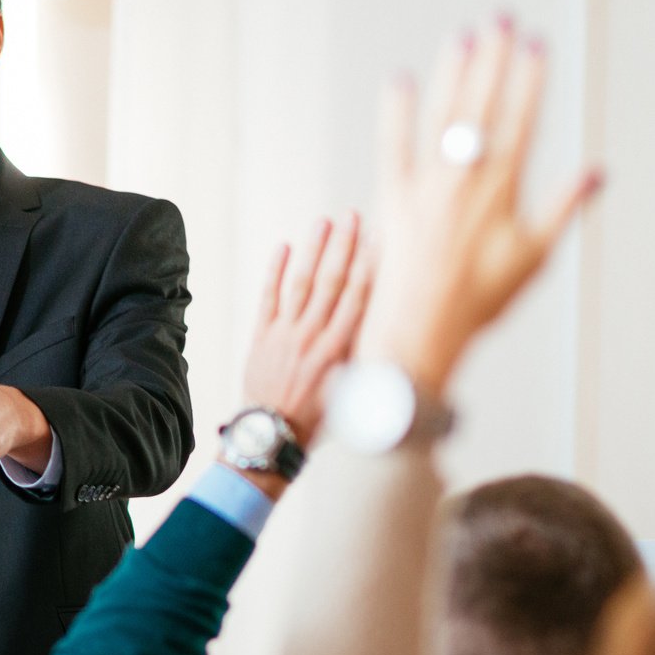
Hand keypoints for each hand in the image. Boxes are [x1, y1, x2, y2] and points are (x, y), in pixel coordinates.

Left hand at [241, 210, 374, 443]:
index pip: (358, 298)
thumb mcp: (352, 397)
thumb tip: (392, 341)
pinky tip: (284, 247)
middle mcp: (312, 337)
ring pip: (301, 283)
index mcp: (338, 351)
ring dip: (313, 250)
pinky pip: (268, 297)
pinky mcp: (262, 337)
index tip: (379, 239)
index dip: (369, 265)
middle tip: (352, 216)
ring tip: (324, 222)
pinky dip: (275, 271)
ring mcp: (285, 334)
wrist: (271, 437)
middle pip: (332, 281)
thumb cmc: (316, 423)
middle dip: (344, 246)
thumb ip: (366, 364)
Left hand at [358, 14, 600, 394]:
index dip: (530, 80)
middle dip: (493, 60)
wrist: (422, 331)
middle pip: (482, 107)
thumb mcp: (535, 257)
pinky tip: (400, 79)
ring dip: (454, 74)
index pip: (521, 121)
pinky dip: (396, 112)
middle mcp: (464, 180)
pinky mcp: (391, 196)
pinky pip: (392, 145)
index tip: (537, 43)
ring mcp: (426, 186)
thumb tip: (599, 171)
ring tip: (465, 35)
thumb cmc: (483, 299)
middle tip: (501, 17)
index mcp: (503, 191)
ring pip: (442, 117)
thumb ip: (564, 208)